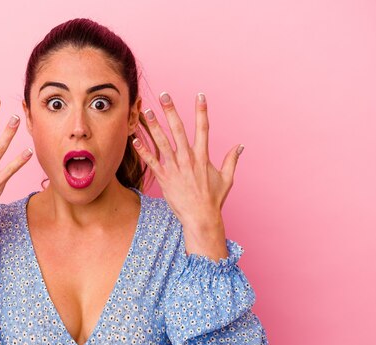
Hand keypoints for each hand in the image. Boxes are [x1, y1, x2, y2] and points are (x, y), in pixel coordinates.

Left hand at [132, 93, 242, 260]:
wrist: (200, 218)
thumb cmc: (213, 200)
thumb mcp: (227, 179)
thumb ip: (232, 160)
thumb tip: (240, 146)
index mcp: (203, 157)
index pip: (203, 128)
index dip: (202, 111)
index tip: (200, 95)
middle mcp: (188, 159)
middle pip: (178, 129)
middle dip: (171, 111)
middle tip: (164, 95)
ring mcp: (175, 168)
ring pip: (162, 142)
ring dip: (153, 126)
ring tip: (146, 111)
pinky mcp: (164, 178)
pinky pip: (152, 161)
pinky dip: (143, 150)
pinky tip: (135, 139)